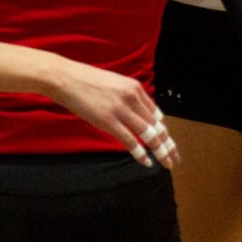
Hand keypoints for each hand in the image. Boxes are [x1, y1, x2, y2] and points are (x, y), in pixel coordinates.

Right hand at [48, 59, 178, 168]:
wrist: (66, 78)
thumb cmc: (85, 80)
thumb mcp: (114, 84)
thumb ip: (126, 97)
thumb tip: (134, 112)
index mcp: (135, 88)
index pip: (156, 113)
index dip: (164, 130)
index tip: (168, 142)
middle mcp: (132, 98)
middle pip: (157, 125)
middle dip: (168, 144)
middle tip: (175, 157)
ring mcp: (121, 110)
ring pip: (148, 134)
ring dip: (160, 151)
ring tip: (167, 163)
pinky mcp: (109, 121)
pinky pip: (130, 140)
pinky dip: (140, 153)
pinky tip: (147, 162)